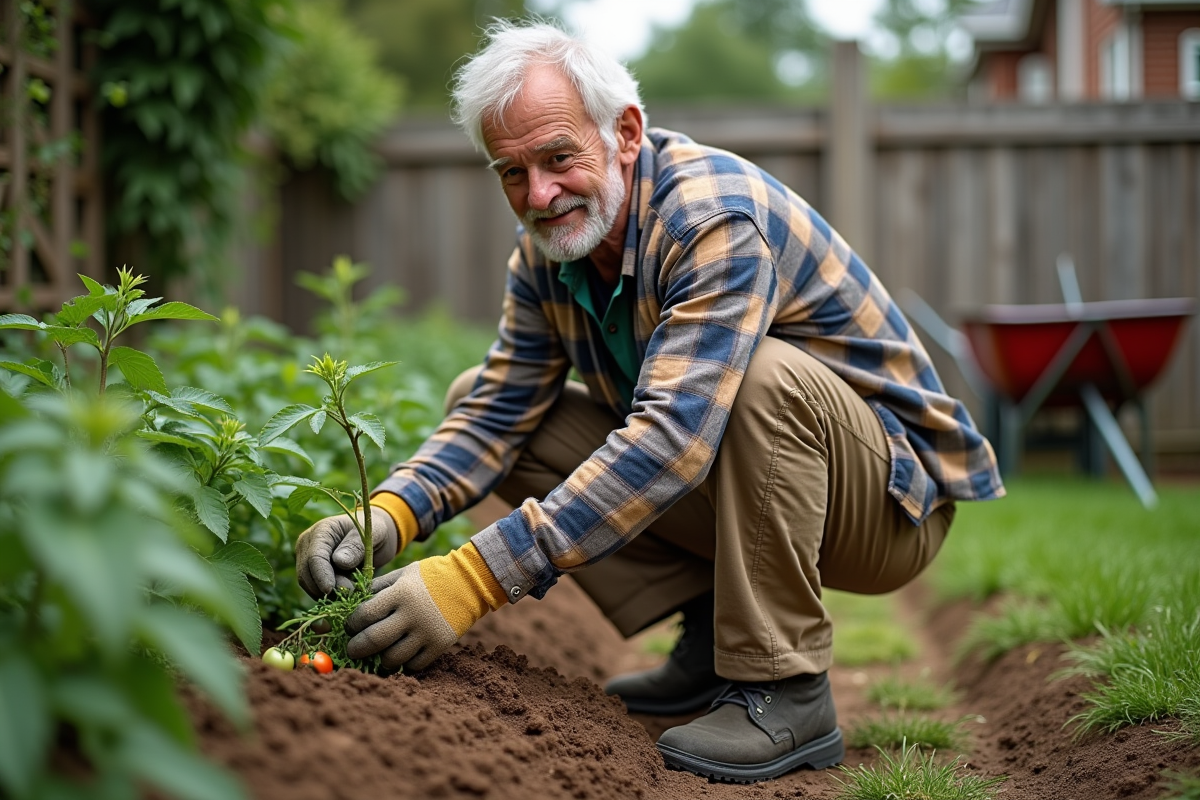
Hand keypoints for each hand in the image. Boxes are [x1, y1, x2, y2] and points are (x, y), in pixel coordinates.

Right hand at [295, 506, 398, 598]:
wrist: (375, 540)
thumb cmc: (375, 532)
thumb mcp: (374, 534)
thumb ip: (355, 546)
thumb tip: (338, 562)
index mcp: (322, 530)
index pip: (315, 556)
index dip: (321, 574)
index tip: (330, 589)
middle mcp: (309, 544)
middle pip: (306, 572)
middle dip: (325, 587)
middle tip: (350, 594)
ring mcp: (307, 558)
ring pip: (308, 584)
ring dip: (326, 594)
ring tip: (350, 595)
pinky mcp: (312, 573)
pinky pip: (314, 590)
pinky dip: (328, 596)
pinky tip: (344, 597)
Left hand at [344, 543, 506, 671]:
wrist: (469, 583)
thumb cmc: (430, 577)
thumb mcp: (403, 574)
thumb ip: (377, 588)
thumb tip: (349, 602)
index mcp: (401, 593)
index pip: (365, 615)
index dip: (351, 624)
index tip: (349, 626)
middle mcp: (412, 614)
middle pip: (373, 640)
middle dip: (356, 648)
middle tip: (352, 649)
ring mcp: (427, 632)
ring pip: (392, 658)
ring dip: (380, 659)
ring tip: (378, 654)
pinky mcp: (439, 646)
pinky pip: (413, 665)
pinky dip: (403, 664)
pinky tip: (400, 655)